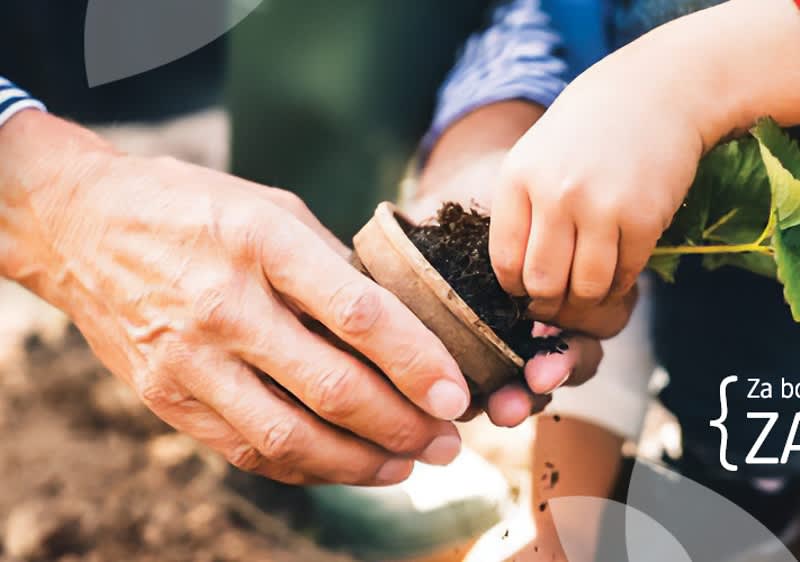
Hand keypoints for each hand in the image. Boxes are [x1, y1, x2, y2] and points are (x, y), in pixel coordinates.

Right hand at [1, 112, 472, 485]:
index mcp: (262, 242)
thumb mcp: (271, 207)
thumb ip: (330, 265)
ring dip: (360, 462)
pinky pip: (246, 449)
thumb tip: (395, 322)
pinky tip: (343, 465)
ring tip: (407, 465)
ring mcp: (189, 358)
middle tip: (447, 441)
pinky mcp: (165, 396)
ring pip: (290, 436)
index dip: (417, 361)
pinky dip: (304, 466)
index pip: (358, 314)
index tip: (458, 394)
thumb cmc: (192, 207)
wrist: (81, 225)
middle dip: (404, 425)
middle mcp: (224, 304)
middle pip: (332, 387)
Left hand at [489, 50, 703, 325]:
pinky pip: (626, 275)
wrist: (656, 90)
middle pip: (543, 283)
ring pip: (585, 288)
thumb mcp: (534, 157)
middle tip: (557, 302)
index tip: (526, 290)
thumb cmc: (587, 131)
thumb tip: (516, 282)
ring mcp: (601, 206)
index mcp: (518, 179)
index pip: (504, 262)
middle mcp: (555, 194)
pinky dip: (620, 284)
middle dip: (548, 304)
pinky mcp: (644, 217)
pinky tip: (616, 272)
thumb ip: (520, 212)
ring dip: (586, 300)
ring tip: (587, 291)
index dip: (515, 288)